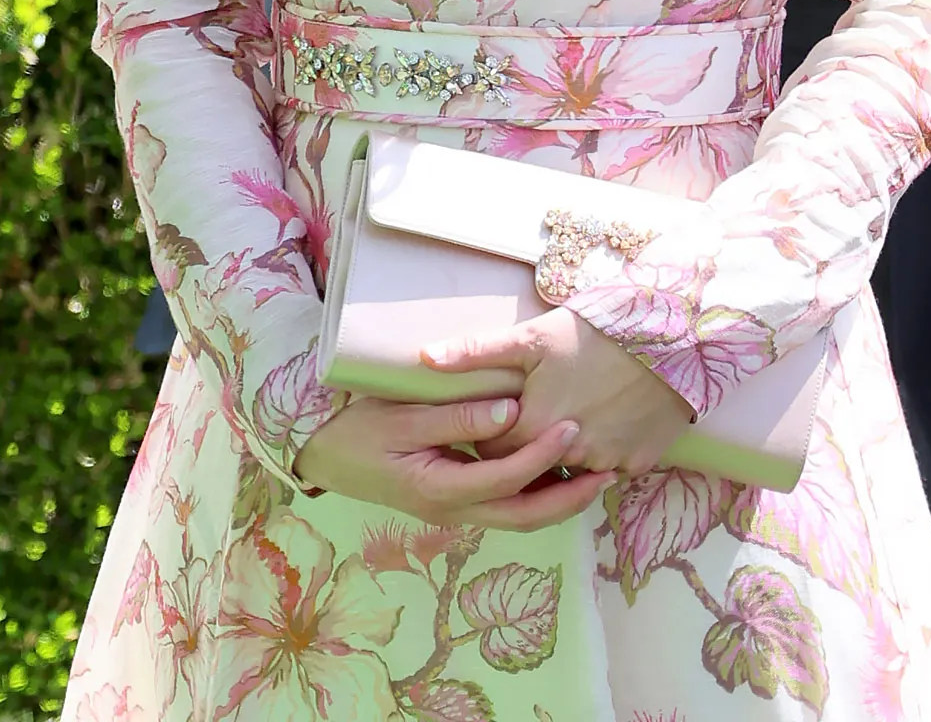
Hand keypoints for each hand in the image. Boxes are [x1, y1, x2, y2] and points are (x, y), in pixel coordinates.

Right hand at [291, 394, 610, 531]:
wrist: (323, 458)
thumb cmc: (355, 432)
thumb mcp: (399, 417)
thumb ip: (455, 416)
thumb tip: (511, 412)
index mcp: (441, 490)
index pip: (507, 477)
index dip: (543, 454)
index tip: (571, 426)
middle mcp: (455, 512)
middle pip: (526, 515)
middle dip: (570, 498)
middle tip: (607, 473)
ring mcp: (455, 513)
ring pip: (520, 518)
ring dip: (560, 502)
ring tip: (594, 477)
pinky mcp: (455, 504)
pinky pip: (506, 507)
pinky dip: (537, 496)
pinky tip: (554, 476)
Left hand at [424, 307, 692, 480]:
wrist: (665, 338)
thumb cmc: (589, 334)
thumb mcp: (529, 337)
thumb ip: (475, 352)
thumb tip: (424, 358)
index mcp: (535, 427)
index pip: (493, 453)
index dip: (487, 437)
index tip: (489, 420)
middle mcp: (570, 457)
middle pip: (532, 466)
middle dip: (524, 449)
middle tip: (530, 415)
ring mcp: (608, 463)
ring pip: (571, 471)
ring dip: (563, 454)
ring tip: (566, 417)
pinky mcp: (640, 464)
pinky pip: (610, 470)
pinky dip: (601, 454)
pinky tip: (599, 423)